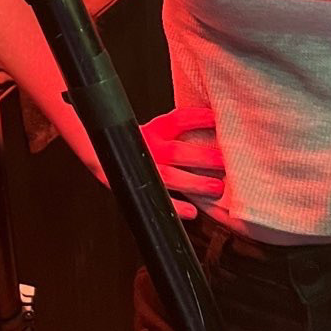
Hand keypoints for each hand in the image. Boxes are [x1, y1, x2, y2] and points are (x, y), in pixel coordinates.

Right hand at [142, 105, 224, 220]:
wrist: (106, 156)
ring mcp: (145, 170)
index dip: (198, 119)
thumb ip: (180, 130)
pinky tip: (191, 212)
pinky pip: (158, 199)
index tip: (217, 120)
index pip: (178, 121)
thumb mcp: (157, 131)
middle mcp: (149, 149)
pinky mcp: (139, 188)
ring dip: (194, 183)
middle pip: (176, 152)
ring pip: (169, 177)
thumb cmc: (140, 144)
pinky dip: (175, 207)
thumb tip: (214, 124)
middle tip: (223, 161)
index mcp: (154, 131)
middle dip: (202, 157)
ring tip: (216, 188)